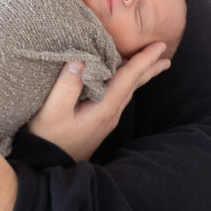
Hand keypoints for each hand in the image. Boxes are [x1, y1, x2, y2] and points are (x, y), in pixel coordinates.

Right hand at [27, 41, 170, 161]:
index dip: (144, 60)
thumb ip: (66, 86)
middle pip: (134, 85)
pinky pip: (119, 97)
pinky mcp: (99, 122)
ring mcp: (106, 120)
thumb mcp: (52, 111)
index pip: (128, 79)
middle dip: (149, 68)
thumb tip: (79, 60)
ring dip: (139, 76)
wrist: (47, 164)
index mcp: (104, 108)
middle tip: (164, 53)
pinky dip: (126, 84)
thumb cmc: (48, 137)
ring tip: (150, 65)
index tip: (160, 46)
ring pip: (128, 92)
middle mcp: (111, 114)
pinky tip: (123, 82)